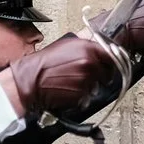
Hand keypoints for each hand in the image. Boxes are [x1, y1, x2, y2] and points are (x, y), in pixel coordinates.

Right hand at [4, 32, 134, 124]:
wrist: (30, 80)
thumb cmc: (44, 64)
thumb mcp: (66, 46)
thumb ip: (86, 47)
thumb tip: (100, 50)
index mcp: (87, 47)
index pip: (112, 54)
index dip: (112, 61)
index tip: (111, 64)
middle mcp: (90, 62)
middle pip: (108, 72)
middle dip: (101, 76)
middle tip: (88, 76)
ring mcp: (87, 79)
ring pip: (98, 86)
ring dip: (90, 86)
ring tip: (72, 82)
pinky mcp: (82, 94)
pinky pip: (88, 97)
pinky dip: (82, 96)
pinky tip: (69, 90)